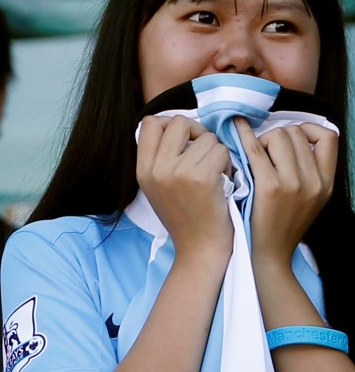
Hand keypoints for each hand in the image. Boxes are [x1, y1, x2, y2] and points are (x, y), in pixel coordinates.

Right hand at [136, 115, 232, 257]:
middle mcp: (156, 169)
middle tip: (205, 153)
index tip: (184, 140)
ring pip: (206, 137)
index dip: (170, 125)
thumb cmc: (185, 217)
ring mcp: (177, 173)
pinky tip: (224, 181)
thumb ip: (160, 158)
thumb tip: (174, 125)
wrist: (200, 249)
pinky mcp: (201, 178)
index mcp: (142, 170)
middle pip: (178, 122)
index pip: (150, 123)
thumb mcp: (159, 187)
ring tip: (215, 173)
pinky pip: (221, 151)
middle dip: (197, 133)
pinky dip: (228, 163)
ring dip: (216, 151)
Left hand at [235, 117, 334, 264]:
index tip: (289, 138)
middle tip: (263, 152)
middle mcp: (314, 181)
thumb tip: (291, 138)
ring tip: (252, 157)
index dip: (307, 129)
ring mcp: (292, 184)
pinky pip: (255, 149)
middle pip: (296, 133)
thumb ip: (307, 171)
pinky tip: (234, 131)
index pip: (328, 137)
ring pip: (278, 136)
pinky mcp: (268, 187)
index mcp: (326, 182)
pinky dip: (242, 136)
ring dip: (262, 140)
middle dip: (277, 136)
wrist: (268, 256)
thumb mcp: (309, 199)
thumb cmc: (280, 225)